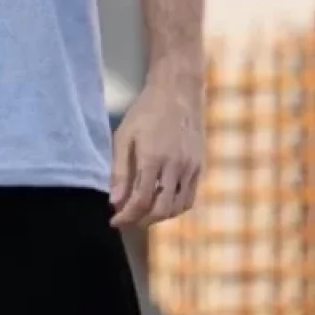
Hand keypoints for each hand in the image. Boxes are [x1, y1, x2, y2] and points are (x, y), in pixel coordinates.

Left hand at [109, 57, 203, 228]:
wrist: (178, 92)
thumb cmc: (145, 112)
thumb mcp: (124, 136)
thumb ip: (119, 171)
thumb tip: (114, 202)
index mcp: (153, 158)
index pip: (141, 201)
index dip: (126, 217)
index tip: (114, 222)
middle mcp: (175, 166)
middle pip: (160, 210)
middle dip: (140, 221)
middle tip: (126, 219)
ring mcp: (191, 168)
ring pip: (177, 208)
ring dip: (158, 217)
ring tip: (141, 213)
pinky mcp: (200, 167)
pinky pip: (190, 198)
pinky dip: (175, 208)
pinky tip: (162, 204)